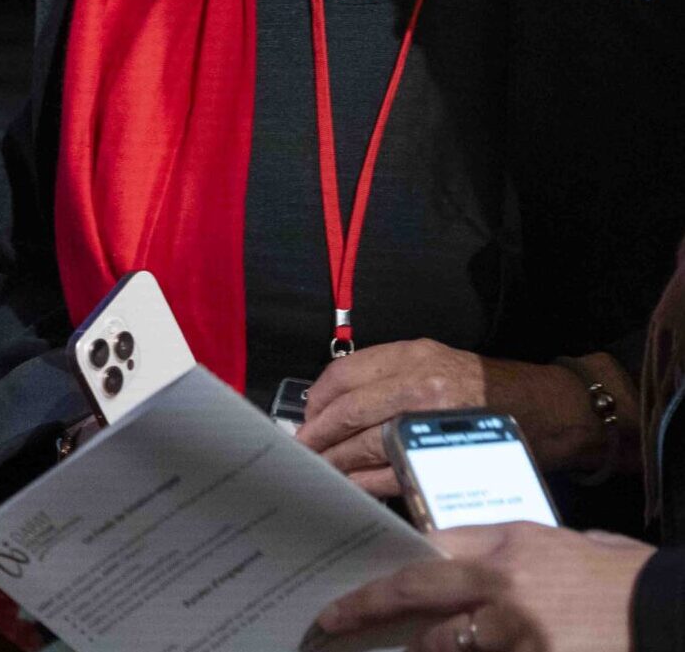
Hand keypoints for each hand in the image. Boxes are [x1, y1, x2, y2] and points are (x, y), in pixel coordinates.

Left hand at [296, 338, 486, 493]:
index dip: (319, 397)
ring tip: (321, 471)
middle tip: (303, 450)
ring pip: (366, 444)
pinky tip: (351, 486)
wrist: (540, 409)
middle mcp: (419, 385)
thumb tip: (337, 403)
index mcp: (412, 356)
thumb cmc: (479, 386)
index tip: (307, 415)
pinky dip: (365, 483)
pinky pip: (391, 474)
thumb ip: (388, 376)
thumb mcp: (433, 361)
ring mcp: (429, 424)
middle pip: (350, 411)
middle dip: (320, 433)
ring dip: (336, 461)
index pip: (346, 373)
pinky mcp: (441, 459)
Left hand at [315, 522, 653, 651]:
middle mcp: (504, 582)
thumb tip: (475, 566)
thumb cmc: (617, 574)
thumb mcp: (559, 546)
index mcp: (510, 542)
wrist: (662, 608)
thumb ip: (513, 554)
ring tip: (403, 650)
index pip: (433, 545)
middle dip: (369, 603)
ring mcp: (514, 629)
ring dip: (422, 650)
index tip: (361, 572)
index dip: (393, 561)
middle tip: (333, 618)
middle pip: (418, 589)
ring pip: (444, 643)